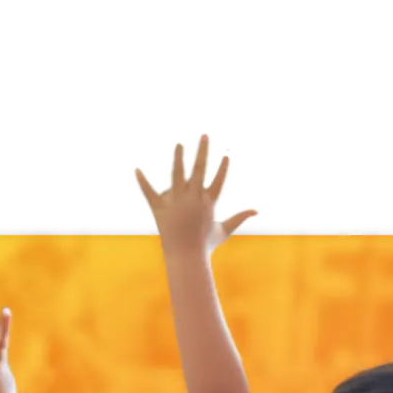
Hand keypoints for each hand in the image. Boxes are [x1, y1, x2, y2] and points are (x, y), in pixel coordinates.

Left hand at [134, 132, 257, 257]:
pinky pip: (149, 191)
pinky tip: (136, 166)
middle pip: (200, 169)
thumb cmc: (205, 245)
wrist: (186, 258)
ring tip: (178, 141)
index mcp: (209, 202)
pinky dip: (141, 179)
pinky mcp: (159, 209)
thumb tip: (256, 212)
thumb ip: (239, 218)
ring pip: (177, 173)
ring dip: (178, 155)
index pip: (219, 179)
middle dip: (203, 150)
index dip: (224, 166)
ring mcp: (176, 202)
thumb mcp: (224, 230)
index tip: (227, 152)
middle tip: (204, 134)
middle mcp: (194, 198)